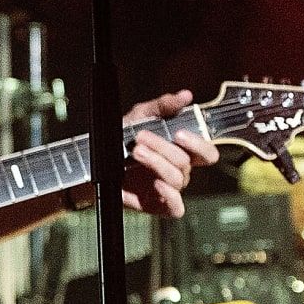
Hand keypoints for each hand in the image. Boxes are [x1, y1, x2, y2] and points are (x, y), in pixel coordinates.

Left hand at [121, 89, 217, 216]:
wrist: (97, 157)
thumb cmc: (123, 137)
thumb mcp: (141, 115)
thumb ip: (163, 106)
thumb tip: (185, 95)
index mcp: (182, 151)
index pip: (206, 153)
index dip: (199, 145)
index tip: (179, 134)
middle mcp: (179, 170)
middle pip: (186, 163)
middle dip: (163, 148)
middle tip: (141, 137)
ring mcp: (169, 188)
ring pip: (177, 179)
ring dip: (157, 163)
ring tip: (136, 151)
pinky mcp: (158, 205)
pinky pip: (175, 208)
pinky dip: (170, 197)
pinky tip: (156, 184)